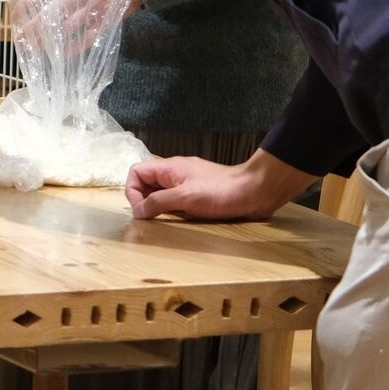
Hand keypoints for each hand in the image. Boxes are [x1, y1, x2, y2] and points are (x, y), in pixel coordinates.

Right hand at [124, 149, 317, 221]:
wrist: (255, 191)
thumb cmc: (220, 192)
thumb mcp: (185, 197)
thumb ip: (158, 203)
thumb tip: (137, 212)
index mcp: (169, 168)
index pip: (136, 173)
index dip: (133, 191)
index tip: (142, 210)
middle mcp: (175, 173)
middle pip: (146, 183)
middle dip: (144, 201)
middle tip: (150, 219)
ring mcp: (187, 183)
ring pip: (161, 193)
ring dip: (158, 207)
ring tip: (163, 221)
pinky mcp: (198, 194)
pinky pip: (176, 201)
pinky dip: (172, 210)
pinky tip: (180, 220)